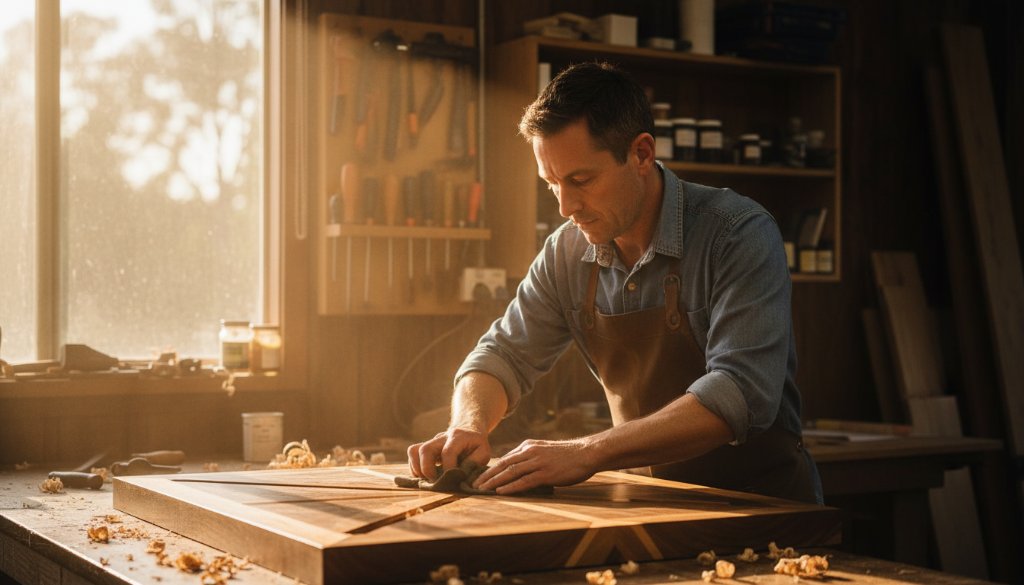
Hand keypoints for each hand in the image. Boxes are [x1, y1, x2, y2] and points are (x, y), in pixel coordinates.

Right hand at [407, 427, 491, 480]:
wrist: (468, 429)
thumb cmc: (476, 444)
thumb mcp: (484, 452)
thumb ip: (474, 463)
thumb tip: (461, 476)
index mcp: (458, 437)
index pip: (448, 452)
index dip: (449, 468)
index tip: (453, 478)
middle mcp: (441, 437)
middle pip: (426, 449)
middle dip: (427, 469)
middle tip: (434, 481)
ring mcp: (431, 442)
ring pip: (415, 450)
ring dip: (417, 468)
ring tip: (426, 480)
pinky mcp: (425, 447)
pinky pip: (413, 453)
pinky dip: (414, 467)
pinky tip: (424, 476)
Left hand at [473, 438, 595, 494]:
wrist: (587, 452)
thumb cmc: (567, 455)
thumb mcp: (545, 450)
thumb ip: (531, 457)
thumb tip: (518, 470)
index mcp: (529, 446)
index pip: (505, 458)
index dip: (491, 469)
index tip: (480, 478)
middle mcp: (530, 452)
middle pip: (503, 464)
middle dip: (487, 475)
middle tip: (474, 485)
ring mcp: (538, 462)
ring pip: (511, 472)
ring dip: (494, 481)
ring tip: (482, 490)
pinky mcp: (546, 473)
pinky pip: (524, 481)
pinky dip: (510, 486)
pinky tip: (500, 491)